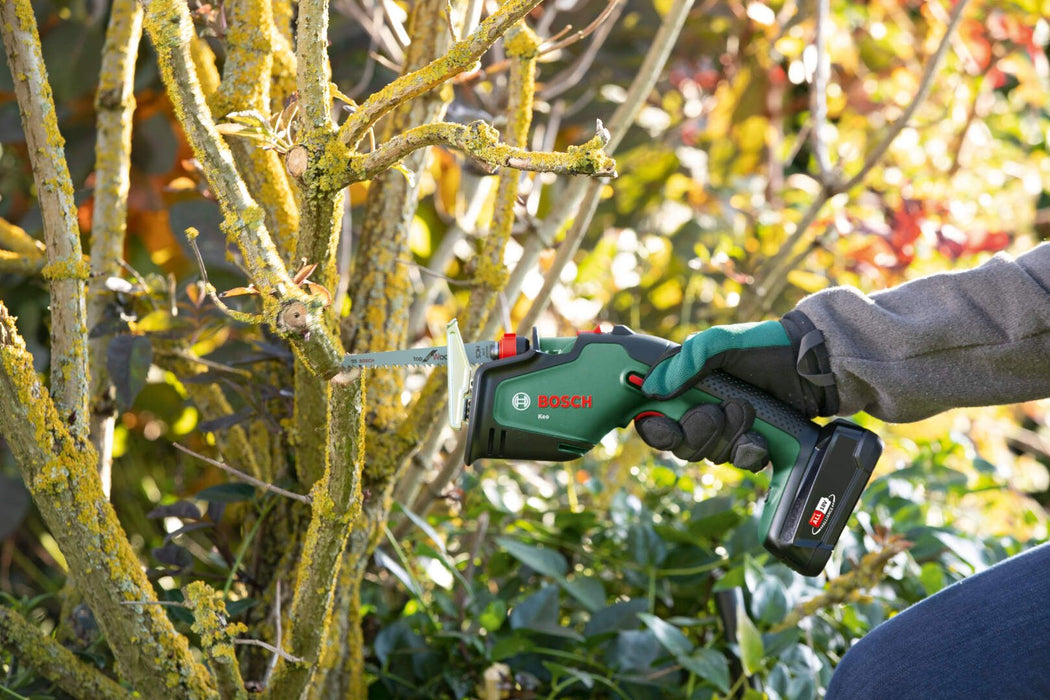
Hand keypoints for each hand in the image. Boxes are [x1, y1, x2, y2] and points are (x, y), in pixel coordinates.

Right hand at [635, 312, 837, 467]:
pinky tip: (757, 437)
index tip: (670, 426)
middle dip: (700, 430)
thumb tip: (652, 390)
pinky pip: (740, 462)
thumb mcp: (719, 344)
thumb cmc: (763, 347)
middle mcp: (702, 413)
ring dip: (729, 435)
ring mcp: (727, 431)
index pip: (654, 421)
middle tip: (719, 409)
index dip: (657, 429)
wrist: (809, 365)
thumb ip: (684, 362)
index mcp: (685, 389)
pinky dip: (748, 451)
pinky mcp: (752, 444)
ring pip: (711, 455)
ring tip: (748, 410)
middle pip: (681, 445)